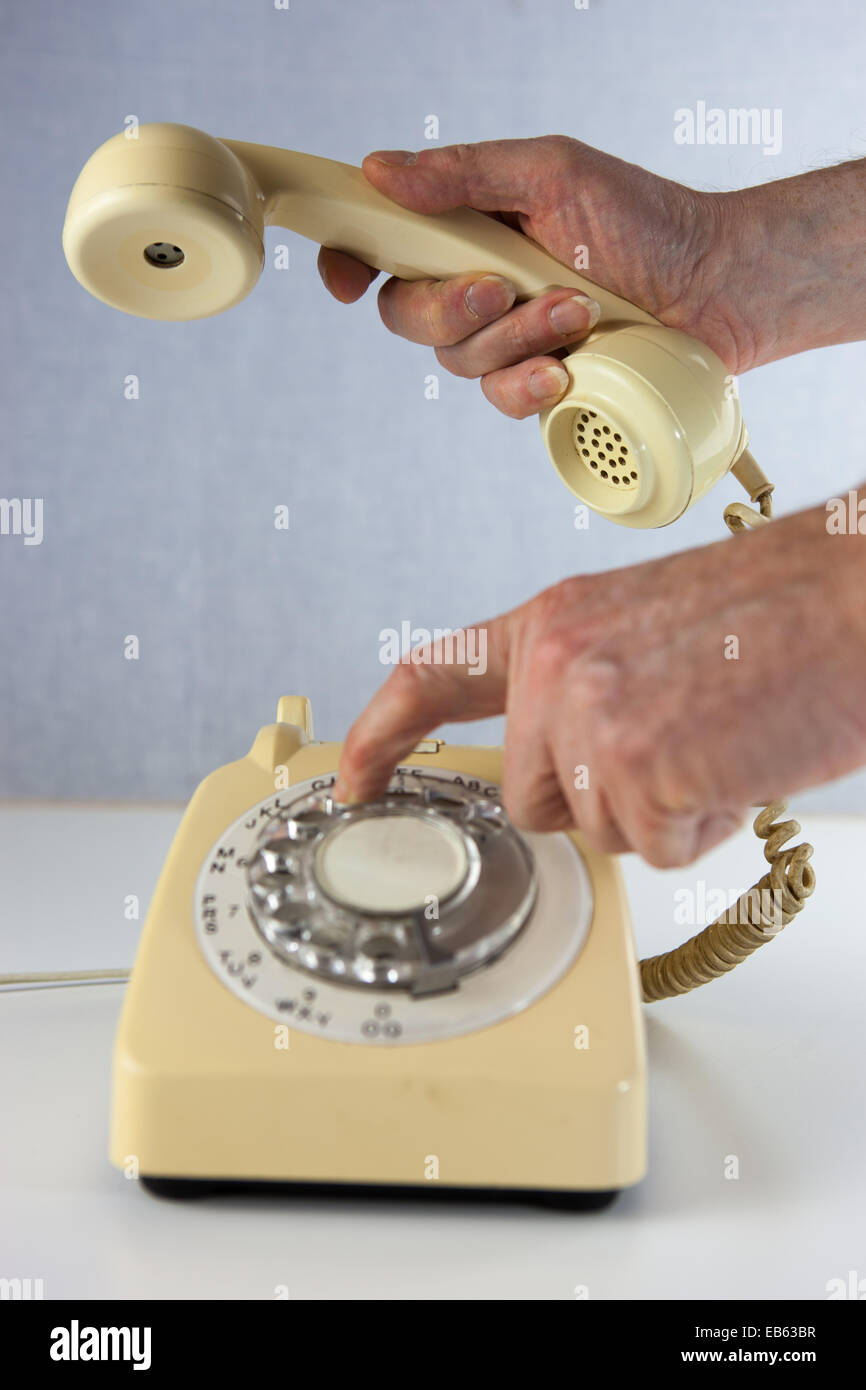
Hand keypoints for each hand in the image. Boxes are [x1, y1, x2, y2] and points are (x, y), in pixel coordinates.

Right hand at [317, 135, 745, 418]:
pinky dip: (529, 383)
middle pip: (405, 315)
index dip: (350, 261)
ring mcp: (507, 340)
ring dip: (516, 336)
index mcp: (470, 228)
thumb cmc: (645, 220)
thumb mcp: (553, 174)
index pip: (384, 246)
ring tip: (579, 310)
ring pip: (458, 361)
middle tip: (505, 286)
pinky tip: (568, 367)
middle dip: (451, 307)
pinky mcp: (540, 384)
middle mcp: (479, 285)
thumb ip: (464, 175)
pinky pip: (501, 401)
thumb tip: (379, 170)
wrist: (717, 285)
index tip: (346, 280)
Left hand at [334, 502, 865, 866]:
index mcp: (553, 624)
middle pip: (531, 796)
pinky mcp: (636, 766)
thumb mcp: (647, 627)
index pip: (434, 677)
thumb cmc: (774, 616)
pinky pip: (656, 845)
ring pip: (594, 828)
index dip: (382, 733)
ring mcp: (590, 716)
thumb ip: (581, 689)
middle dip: (595, 798)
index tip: (354, 777)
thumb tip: (560, 770)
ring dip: (659, 810)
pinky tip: (734, 762)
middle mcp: (557, 665)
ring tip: (715, 741)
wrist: (853, 598)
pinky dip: (702, 824)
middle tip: (674, 745)